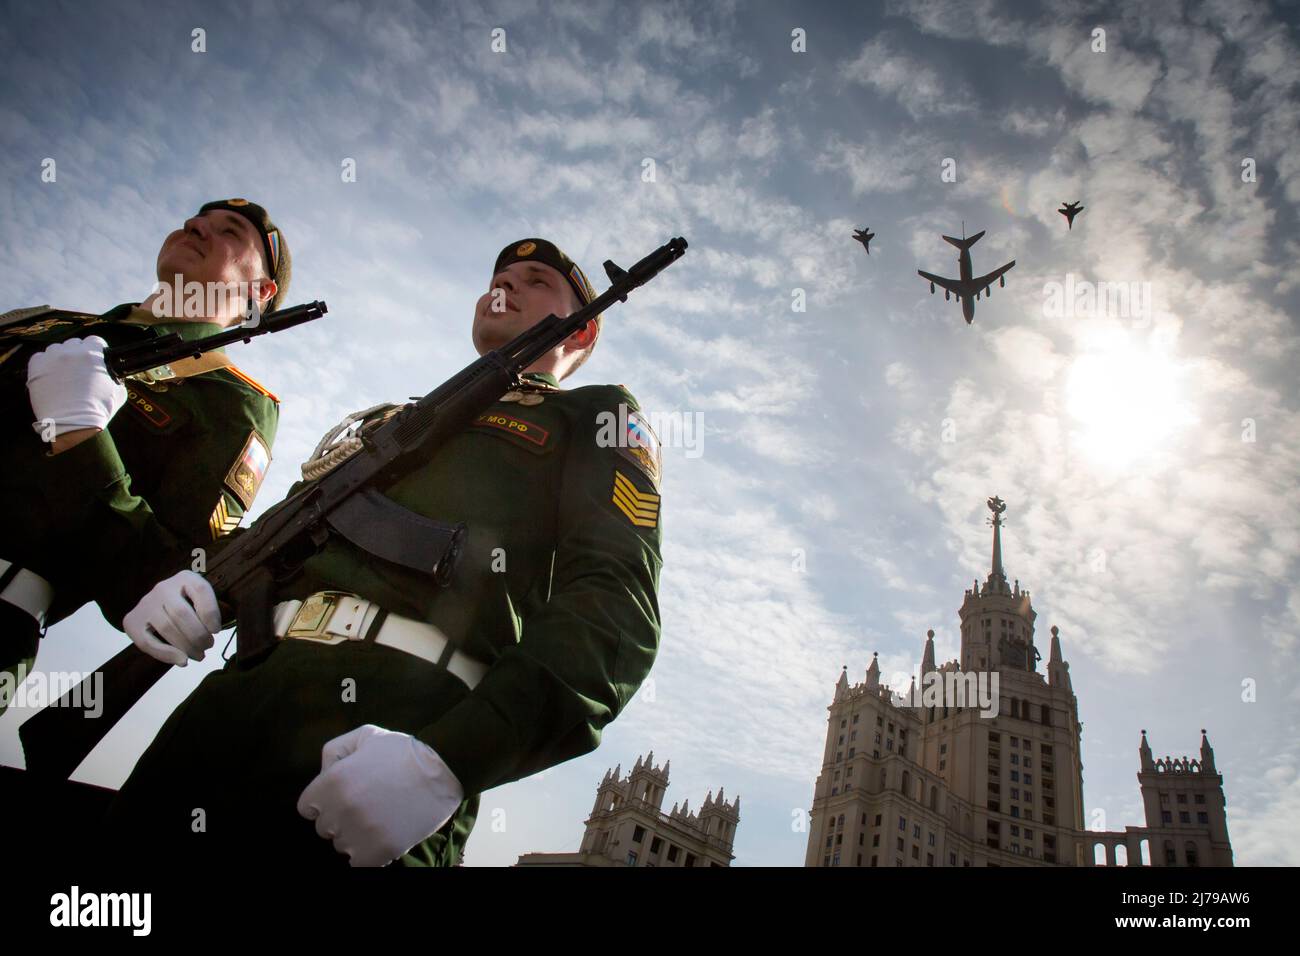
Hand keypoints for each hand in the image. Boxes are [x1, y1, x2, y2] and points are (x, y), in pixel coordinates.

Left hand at [26, 336, 126, 440]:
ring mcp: (51, 359)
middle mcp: (70, 352)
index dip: (98, 349)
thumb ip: (114, 378)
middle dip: (79, 353)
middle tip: (81, 367)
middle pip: (75, 343)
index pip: (95, 340)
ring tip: (64, 373)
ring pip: (56, 349)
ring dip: (62, 357)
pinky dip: (45, 364)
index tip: (98, 356)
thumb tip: (112, 376)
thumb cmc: (97, 410)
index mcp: (91, 354)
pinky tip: (51, 375)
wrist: (72, 425)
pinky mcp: (36, 368)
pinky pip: (40, 358)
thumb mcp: (118, 392)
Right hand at [122, 571, 220, 665]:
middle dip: (199, 635)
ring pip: (167, 628)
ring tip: (199, 655)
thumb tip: (212, 632)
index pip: (200, 589)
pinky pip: (148, 642)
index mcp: (185, 578)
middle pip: (182, 613)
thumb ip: (208, 610)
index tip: (216, 630)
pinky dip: (167, 654)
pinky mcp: (132, 621)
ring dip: (186, 647)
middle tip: (208, 646)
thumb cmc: (189, 605)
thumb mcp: (202, 600)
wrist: (158, 607)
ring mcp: (146, 604)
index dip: (211, 612)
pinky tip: (182, 661)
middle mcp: (163, 587)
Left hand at [297, 725, 464, 866]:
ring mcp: (361, 833)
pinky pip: (360, 862)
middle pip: (324, 828)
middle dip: (340, 818)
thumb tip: (323, 774)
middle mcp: (341, 810)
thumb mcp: (365, 735)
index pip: (307, 808)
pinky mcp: (381, 851)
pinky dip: (369, 853)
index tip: (342, 797)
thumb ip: (335, 751)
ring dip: (355, 836)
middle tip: (366, 805)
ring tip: (378, 818)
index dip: (323, 802)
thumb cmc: (403, 750)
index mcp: (333, 782)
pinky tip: (383, 835)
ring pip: (342, 846)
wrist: (444, 768)